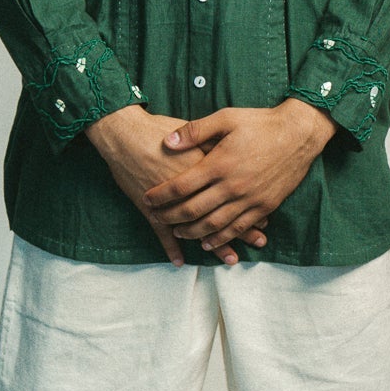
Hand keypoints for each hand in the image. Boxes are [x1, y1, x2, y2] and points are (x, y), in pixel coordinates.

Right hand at [85, 105, 269, 266]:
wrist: (124, 135)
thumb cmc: (156, 129)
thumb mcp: (192, 128)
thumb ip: (210, 141)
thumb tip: (231, 149)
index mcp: (204, 170)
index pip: (233, 193)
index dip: (249, 206)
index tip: (265, 219)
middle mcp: (192, 191)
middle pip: (222, 214)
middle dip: (242, 230)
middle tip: (259, 242)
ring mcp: (171, 204)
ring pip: (198, 229)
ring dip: (216, 245)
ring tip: (232, 258)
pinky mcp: (152, 210)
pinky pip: (162, 234)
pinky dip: (170, 248)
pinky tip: (179, 261)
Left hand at [142, 99, 335, 255]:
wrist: (299, 133)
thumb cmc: (261, 123)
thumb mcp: (226, 117)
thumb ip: (194, 131)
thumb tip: (167, 142)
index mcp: (219, 163)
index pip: (181, 186)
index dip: (161, 195)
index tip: (148, 198)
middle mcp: (232, 186)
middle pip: (193, 210)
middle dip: (170, 217)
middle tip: (157, 218)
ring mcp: (249, 199)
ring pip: (213, 225)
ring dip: (192, 232)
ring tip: (177, 232)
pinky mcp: (264, 207)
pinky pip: (238, 228)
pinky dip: (221, 238)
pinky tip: (208, 243)